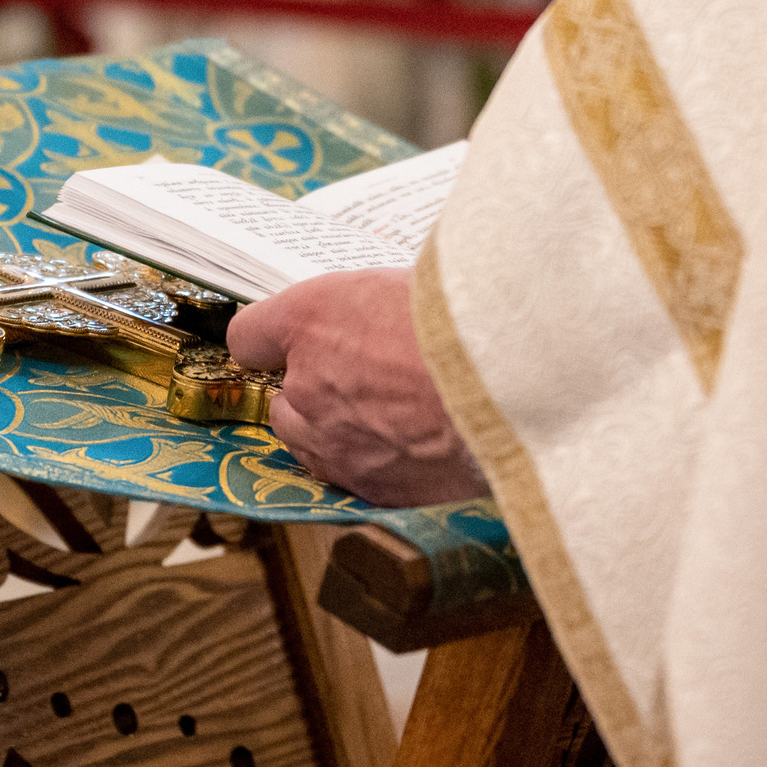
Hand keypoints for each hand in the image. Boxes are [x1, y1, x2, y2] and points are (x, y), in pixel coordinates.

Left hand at [228, 266, 487, 506]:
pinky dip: (369, 464)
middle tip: (362, 379)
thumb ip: (368, 307)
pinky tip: (409, 445)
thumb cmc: (469, 319)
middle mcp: (306, 384)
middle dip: (310, 392)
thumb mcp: (410, 281)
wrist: (516, 384)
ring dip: (333, 431)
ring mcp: (334, 442)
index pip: (250, 334)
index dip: (271, 339)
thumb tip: (365, 319)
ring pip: (307, 444)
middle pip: (279, 399)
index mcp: (310, 321)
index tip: (289, 341)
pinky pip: (348, 477)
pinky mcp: (369, 486)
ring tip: (388, 415)